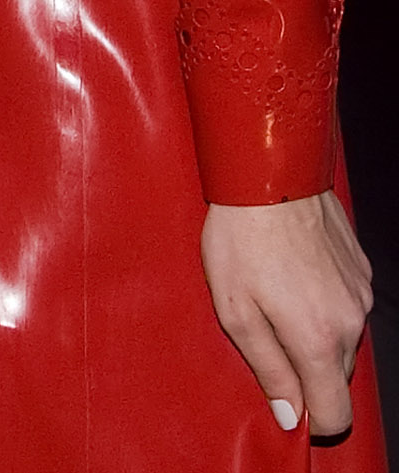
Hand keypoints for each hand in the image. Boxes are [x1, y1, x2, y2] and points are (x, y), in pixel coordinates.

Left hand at [201, 192, 374, 436]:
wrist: (268, 176)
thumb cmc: (239, 240)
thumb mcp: (235, 310)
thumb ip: (267, 367)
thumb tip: (288, 414)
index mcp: (319, 340)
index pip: (335, 413)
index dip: (311, 419)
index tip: (286, 404)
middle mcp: (351, 323)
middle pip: (337, 377)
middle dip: (306, 371)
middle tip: (265, 335)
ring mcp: (361, 296)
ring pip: (343, 342)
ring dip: (313, 335)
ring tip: (273, 298)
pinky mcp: (361, 272)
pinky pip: (346, 308)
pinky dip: (323, 306)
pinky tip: (291, 277)